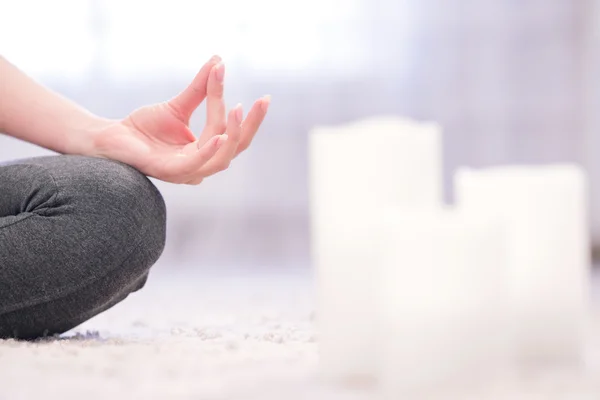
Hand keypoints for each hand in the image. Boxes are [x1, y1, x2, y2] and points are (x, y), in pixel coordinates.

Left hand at [91, 55, 269, 183]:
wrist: (111, 137)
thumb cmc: (144, 128)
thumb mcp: (178, 106)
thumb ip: (201, 89)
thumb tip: (219, 61)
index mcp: (205, 152)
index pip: (229, 132)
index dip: (242, 114)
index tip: (248, 89)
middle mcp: (200, 166)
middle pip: (235, 148)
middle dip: (250, 125)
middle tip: (263, 101)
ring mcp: (186, 173)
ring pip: (221, 158)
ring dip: (233, 134)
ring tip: (238, 109)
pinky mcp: (169, 172)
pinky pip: (196, 165)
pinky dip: (210, 151)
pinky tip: (220, 135)